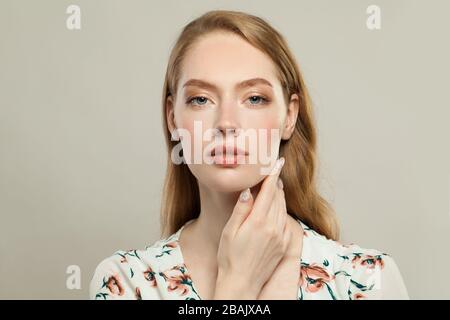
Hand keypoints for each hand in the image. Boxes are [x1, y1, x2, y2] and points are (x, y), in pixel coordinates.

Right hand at [213, 157, 290, 298]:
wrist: (241, 283)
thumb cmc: (230, 257)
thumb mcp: (230, 231)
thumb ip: (241, 209)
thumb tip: (247, 191)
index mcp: (259, 221)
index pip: (269, 191)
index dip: (272, 175)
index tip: (277, 161)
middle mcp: (274, 227)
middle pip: (278, 197)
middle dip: (276, 183)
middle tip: (274, 171)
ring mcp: (281, 237)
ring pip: (283, 208)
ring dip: (280, 196)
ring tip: (276, 186)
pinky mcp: (284, 245)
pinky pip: (286, 222)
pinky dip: (282, 211)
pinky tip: (277, 209)